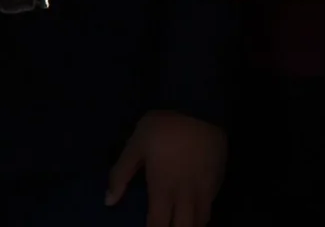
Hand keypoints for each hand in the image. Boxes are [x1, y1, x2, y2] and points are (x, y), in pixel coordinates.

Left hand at [106, 109, 226, 226]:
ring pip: (199, 223)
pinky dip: (200, 219)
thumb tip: (108, 201)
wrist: (200, 110)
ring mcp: (204, 192)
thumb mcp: (135, 146)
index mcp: (162, 189)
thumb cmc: (163, 128)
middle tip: (161, 226)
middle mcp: (185, 196)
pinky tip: (191, 217)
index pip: (158, 224)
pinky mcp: (216, 185)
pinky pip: (209, 211)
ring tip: (175, 224)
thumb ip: (121, 175)